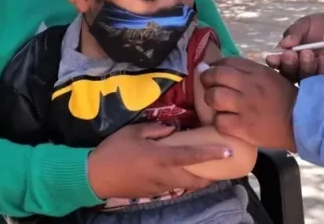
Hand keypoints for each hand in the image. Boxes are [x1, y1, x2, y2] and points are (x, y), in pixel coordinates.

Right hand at [88, 122, 231, 198]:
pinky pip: (173, 188)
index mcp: (162, 157)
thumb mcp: (134, 132)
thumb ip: (156, 129)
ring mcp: (159, 187)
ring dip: (198, 180)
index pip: (193, 156)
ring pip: (185, 186)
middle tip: (221, 165)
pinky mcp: (152, 194)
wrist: (94, 177)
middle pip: (196, 179)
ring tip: (205, 169)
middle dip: (211, 175)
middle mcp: (165, 175)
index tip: (228, 152)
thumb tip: (172, 129)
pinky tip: (180, 173)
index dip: (212, 154)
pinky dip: (182, 182)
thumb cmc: (113, 150)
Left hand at [200, 57, 297, 151]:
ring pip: (213, 97)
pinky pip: (219, 121)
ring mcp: (245, 107)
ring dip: (210, 100)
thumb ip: (250, 72)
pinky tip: (224, 121)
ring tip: (215, 104)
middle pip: (215, 76)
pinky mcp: (243, 127)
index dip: (216, 65)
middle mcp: (249, 86)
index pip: (228, 61)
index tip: (213, 70)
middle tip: (206, 85)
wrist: (301, 123)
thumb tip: (224, 67)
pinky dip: (219, 122)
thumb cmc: (286, 99)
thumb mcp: (272, 77)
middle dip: (206, 79)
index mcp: (258, 71)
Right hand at [267, 10, 323, 81]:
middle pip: (290, 74)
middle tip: (291, 54)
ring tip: (308, 53)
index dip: (275, 62)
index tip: (273, 58)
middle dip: (288, 65)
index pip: (279, 63)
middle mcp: (301, 67)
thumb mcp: (306, 24)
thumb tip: (283, 44)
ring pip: (305, 79)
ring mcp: (316, 74)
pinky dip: (321, 71)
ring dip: (304, 67)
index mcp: (291, 55)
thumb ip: (294, 32)